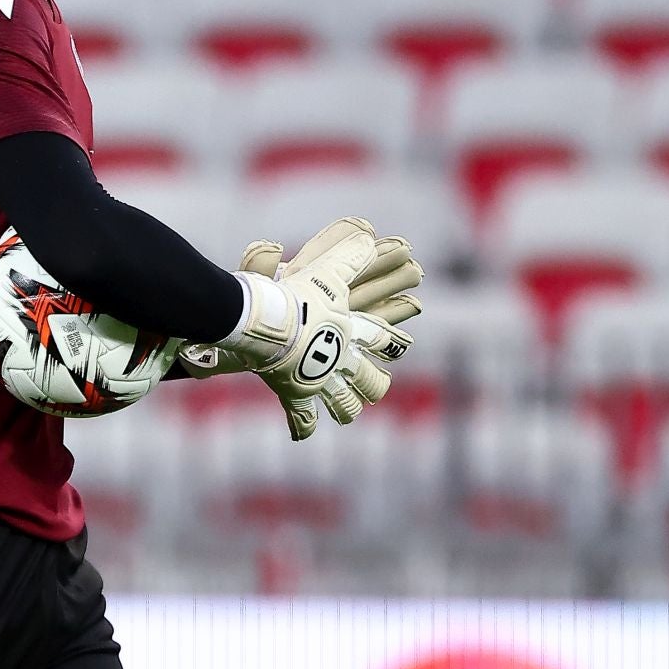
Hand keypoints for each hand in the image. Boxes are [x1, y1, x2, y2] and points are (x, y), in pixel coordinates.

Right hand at [180, 220, 414, 439]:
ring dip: (346, 407)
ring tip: (348, 414)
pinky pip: (301, 418)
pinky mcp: (296, 394)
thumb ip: (347, 254)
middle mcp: (341, 361)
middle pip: (368, 379)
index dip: (393, 342)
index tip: (402, 345)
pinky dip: (302, 427)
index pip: (381, 339)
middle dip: (373, 383)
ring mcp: (320, 381)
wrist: (266, 321)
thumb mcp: (325, 269)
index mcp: (350, 331)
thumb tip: (369, 233)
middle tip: (375, 386)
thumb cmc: (295, 294)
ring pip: (343, 403)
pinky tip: (303, 435)